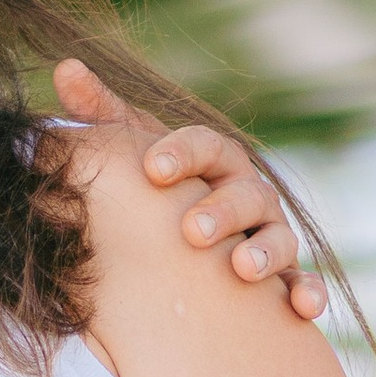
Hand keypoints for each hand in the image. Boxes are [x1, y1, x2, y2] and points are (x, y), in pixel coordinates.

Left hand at [50, 59, 326, 322]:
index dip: (183, 153)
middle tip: (192, 231)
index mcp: (213, 161)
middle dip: (222, 210)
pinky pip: (304, 285)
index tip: (153, 168)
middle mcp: (248, 194)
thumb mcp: (130, 153)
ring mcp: (271, 235)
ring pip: (280, 237)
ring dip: (267, 251)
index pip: (205, 145)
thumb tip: (66, 68)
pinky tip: (303, 308)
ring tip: (243, 269)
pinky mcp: (286, 279)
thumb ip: (101, 115)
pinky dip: (309, 292)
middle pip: (246, 192)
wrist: (187, 250)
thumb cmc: (156, 192)